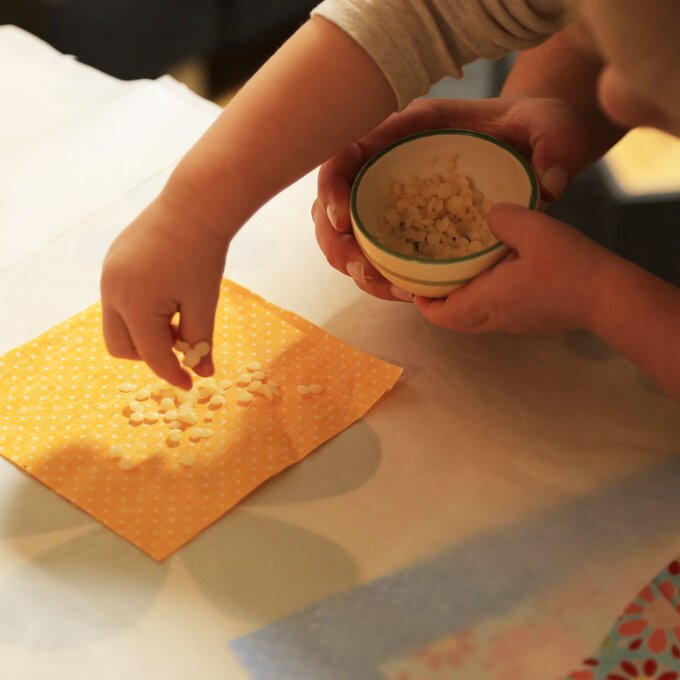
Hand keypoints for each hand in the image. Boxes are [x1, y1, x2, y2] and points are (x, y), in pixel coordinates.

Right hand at [100, 195, 228, 388]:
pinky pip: (117, 300)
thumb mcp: (203, 303)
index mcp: (135, 305)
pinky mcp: (111, 262)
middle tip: (180, 343)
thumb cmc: (203, 256)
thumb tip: (203, 372)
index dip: (173, 374)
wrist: (194, 204)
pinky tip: (166, 294)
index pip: (151, 356)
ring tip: (176, 315)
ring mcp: (107, 275)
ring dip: (144, 332)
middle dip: (149, 355)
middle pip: (121, 347)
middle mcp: (112, 292)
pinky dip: (138, 311)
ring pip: (117, 324)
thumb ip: (201, 341)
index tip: (191, 384)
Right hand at [312, 96, 588, 300]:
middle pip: (335, 197)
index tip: (341, 218)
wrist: (531, 146)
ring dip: (353, 262)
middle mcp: (390, 161)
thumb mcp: (551, 123)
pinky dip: (377, 273)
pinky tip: (400, 290)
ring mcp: (394, 194)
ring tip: (382, 285)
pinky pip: (374, 248)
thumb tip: (547, 184)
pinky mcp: (404, 222)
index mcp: (408, 129)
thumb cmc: (533, 129)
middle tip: (359, 265)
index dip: (332, 184)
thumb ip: (555, 141)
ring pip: (347, 230)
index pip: (349, 149)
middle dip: (335, 237)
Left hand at [415, 203, 612, 333]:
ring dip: (456, 303)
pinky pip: (491, 315)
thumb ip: (502, 218)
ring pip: (471, 320)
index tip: (413, 283)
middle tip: (429, 278)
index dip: (422, 302)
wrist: (608, 296)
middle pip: (452, 321)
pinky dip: (477, 301)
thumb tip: (490, 214)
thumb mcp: (532, 228)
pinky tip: (488, 276)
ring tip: (453, 275)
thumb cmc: (569, 265)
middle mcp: (494, 318)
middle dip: (435, 304)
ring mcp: (512, 323)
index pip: (440, 314)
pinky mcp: (527, 320)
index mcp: (486, 301)